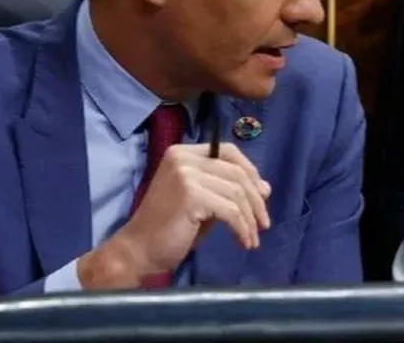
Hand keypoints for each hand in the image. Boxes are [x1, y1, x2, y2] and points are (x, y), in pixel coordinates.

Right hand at [78, 142, 270, 288]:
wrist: (137, 251)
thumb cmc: (169, 229)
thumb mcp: (204, 203)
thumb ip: (228, 191)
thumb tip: (265, 188)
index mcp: (183, 153)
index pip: (228, 151)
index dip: (250, 172)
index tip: (263, 196)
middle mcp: (183, 158)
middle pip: (236, 172)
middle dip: (256, 199)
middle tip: (264, 223)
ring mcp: (186, 174)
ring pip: (236, 192)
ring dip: (250, 218)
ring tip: (253, 238)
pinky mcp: (190, 195)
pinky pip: (230, 210)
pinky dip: (242, 228)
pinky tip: (244, 242)